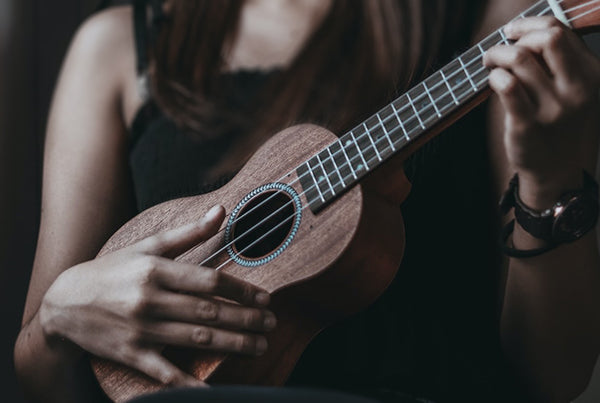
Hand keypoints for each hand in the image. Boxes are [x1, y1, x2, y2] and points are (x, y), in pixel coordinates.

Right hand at [39, 205, 275, 386]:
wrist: (63, 304)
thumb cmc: (111, 270)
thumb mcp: (146, 246)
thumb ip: (187, 233)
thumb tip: (221, 211)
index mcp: (156, 271)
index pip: (209, 281)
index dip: (242, 290)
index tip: (266, 298)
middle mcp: (150, 300)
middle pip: (209, 311)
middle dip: (246, 319)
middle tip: (272, 324)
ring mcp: (141, 330)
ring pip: (196, 338)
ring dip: (233, 344)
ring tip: (259, 346)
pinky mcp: (132, 354)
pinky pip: (164, 372)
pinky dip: (188, 383)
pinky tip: (212, 390)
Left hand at [483, 17, 599, 206]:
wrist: (557, 169)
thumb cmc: (560, 122)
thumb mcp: (574, 88)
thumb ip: (558, 60)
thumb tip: (525, 30)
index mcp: (591, 74)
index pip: (559, 30)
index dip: (529, 25)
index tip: (512, 31)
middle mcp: (576, 89)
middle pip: (547, 38)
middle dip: (516, 37)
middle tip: (499, 50)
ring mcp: (553, 109)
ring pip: (520, 59)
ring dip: (496, 55)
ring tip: (490, 64)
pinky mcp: (528, 125)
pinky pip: (508, 87)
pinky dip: (495, 76)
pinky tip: (492, 81)